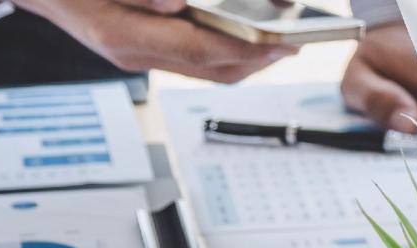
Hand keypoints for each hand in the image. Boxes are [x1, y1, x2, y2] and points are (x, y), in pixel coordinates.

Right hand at [13, 0, 295, 82]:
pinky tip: (237, 37)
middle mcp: (132, 54)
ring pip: (203, 70)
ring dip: (242, 60)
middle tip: (292, 45)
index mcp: (124, 36)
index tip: (283, 43)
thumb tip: (176, 2)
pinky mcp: (136, 51)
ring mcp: (134, 56)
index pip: (202, 50)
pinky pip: (189, 60)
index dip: (247, 49)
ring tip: (275, 44)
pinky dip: (218, 52)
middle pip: (211, 70)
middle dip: (256, 60)